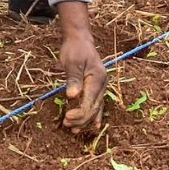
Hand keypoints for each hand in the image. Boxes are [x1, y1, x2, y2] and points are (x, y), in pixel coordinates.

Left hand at [57, 18, 106, 132]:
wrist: (80, 39)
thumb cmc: (75, 49)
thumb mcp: (71, 62)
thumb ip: (73, 79)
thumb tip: (72, 96)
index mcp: (97, 79)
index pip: (89, 102)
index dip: (79, 113)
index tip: (67, 117)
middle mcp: (102, 85)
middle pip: (93, 108)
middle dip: (81, 118)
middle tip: (66, 124)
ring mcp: (101, 87)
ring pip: (96, 108)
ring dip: (85, 120)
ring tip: (74, 130)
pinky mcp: (96, 87)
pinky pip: (97, 104)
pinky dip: (94, 115)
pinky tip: (93, 125)